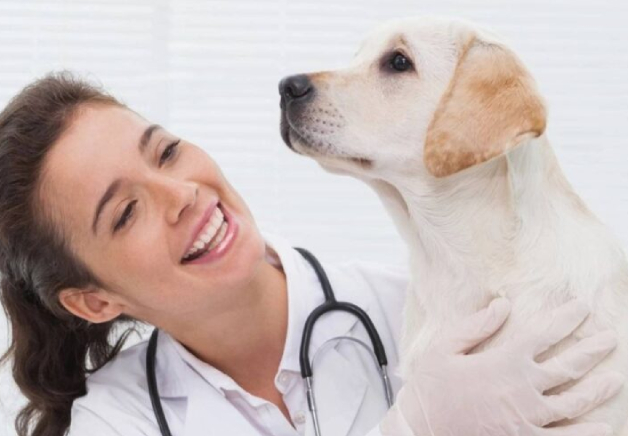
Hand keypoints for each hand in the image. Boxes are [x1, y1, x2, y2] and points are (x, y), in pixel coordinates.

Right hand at [380, 298, 624, 435]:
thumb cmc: (431, 388)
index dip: (566, 318)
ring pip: (574, 402)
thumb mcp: (444, 348)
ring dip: (598, 389)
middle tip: (610, 339)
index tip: (582, 307)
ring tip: (615, 379)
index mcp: (504, 362)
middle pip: (568, 366)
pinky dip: (587, 433)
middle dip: (592, 350)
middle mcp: (523, 389)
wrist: (420, 431)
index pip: (545, 334)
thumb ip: (476, 326)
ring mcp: (528, 418)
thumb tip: (503, 305)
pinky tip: (604, 427)